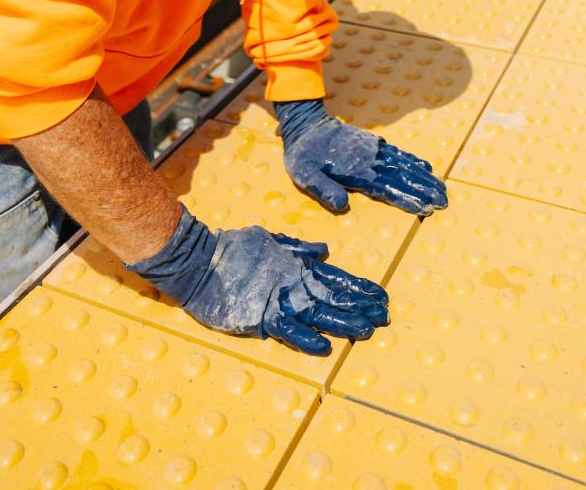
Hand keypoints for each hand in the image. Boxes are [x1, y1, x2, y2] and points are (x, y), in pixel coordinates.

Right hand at [127, 206, 388, 354]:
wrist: (200, 261)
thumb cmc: (233, 248)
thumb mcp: (271, 239)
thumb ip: (298, 248)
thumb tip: (325, 251)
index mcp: (296, 266)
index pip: (336, 279)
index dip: (359, 289)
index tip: (382, 297)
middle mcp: (293, 283)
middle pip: (333, 298)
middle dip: (361, 307)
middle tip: (385, 317)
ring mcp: (278, 300)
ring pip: (318, 314)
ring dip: (343, 322)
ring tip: (367, 330)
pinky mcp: (260, 316)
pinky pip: (288, 330)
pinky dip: (305, 337)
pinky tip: (324, 346)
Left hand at [274, 99, 447, 214]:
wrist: (306, 125)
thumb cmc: (304, 155)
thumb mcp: (305, 175)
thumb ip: (323, 189)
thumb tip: (343, 206)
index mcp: (355, 170)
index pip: (387, 187)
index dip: (407, 198)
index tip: (426, 207)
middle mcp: (369, 159)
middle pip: (402, 175)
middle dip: (424, 189)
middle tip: (443, 201)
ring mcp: (373, 150)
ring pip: (404, 164)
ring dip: (423, 176)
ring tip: (442, 188)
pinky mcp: (372, 144)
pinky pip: (397, 153)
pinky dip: (413, 160)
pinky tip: (425, 167)